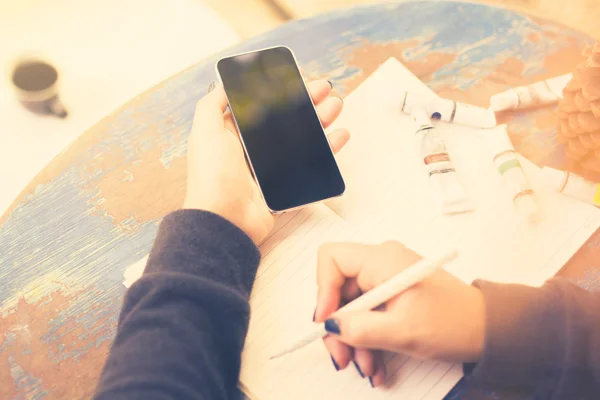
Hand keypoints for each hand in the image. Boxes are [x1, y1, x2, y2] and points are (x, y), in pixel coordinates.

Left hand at [183, 79, 349, 243]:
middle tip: (325, 89)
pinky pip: (310, 164)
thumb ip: (212, 105)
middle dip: (306, 102)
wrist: (225, 220)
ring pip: (302, 139)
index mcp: (233, 133)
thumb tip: (224, 83)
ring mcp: (270, 168)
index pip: (262, 106)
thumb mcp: (205, 132)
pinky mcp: (285, 186)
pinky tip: (339, 136)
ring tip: (336, 107)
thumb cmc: (213, 175)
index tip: (299, 78)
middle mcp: (252, 149)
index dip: (280, 91)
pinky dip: (327, 150)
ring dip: (320, 121)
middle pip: (285, 119)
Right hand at [314, 241, 484, 387]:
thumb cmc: (454, 323)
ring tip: (366, 366)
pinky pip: (368, 313)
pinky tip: (375, 362)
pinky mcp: (393, 293)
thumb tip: (329, 325)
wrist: (487, 329)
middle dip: (338, 326)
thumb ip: (359, 328)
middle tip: (342, 357)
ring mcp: (387, 278)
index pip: (332, 258)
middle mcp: (382, 263)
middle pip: (339, 288)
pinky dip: (367, 337)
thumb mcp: (401, 331)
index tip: (327, 321)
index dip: (322, 289)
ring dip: (354, 338)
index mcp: (382, 259)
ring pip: (352, 306)